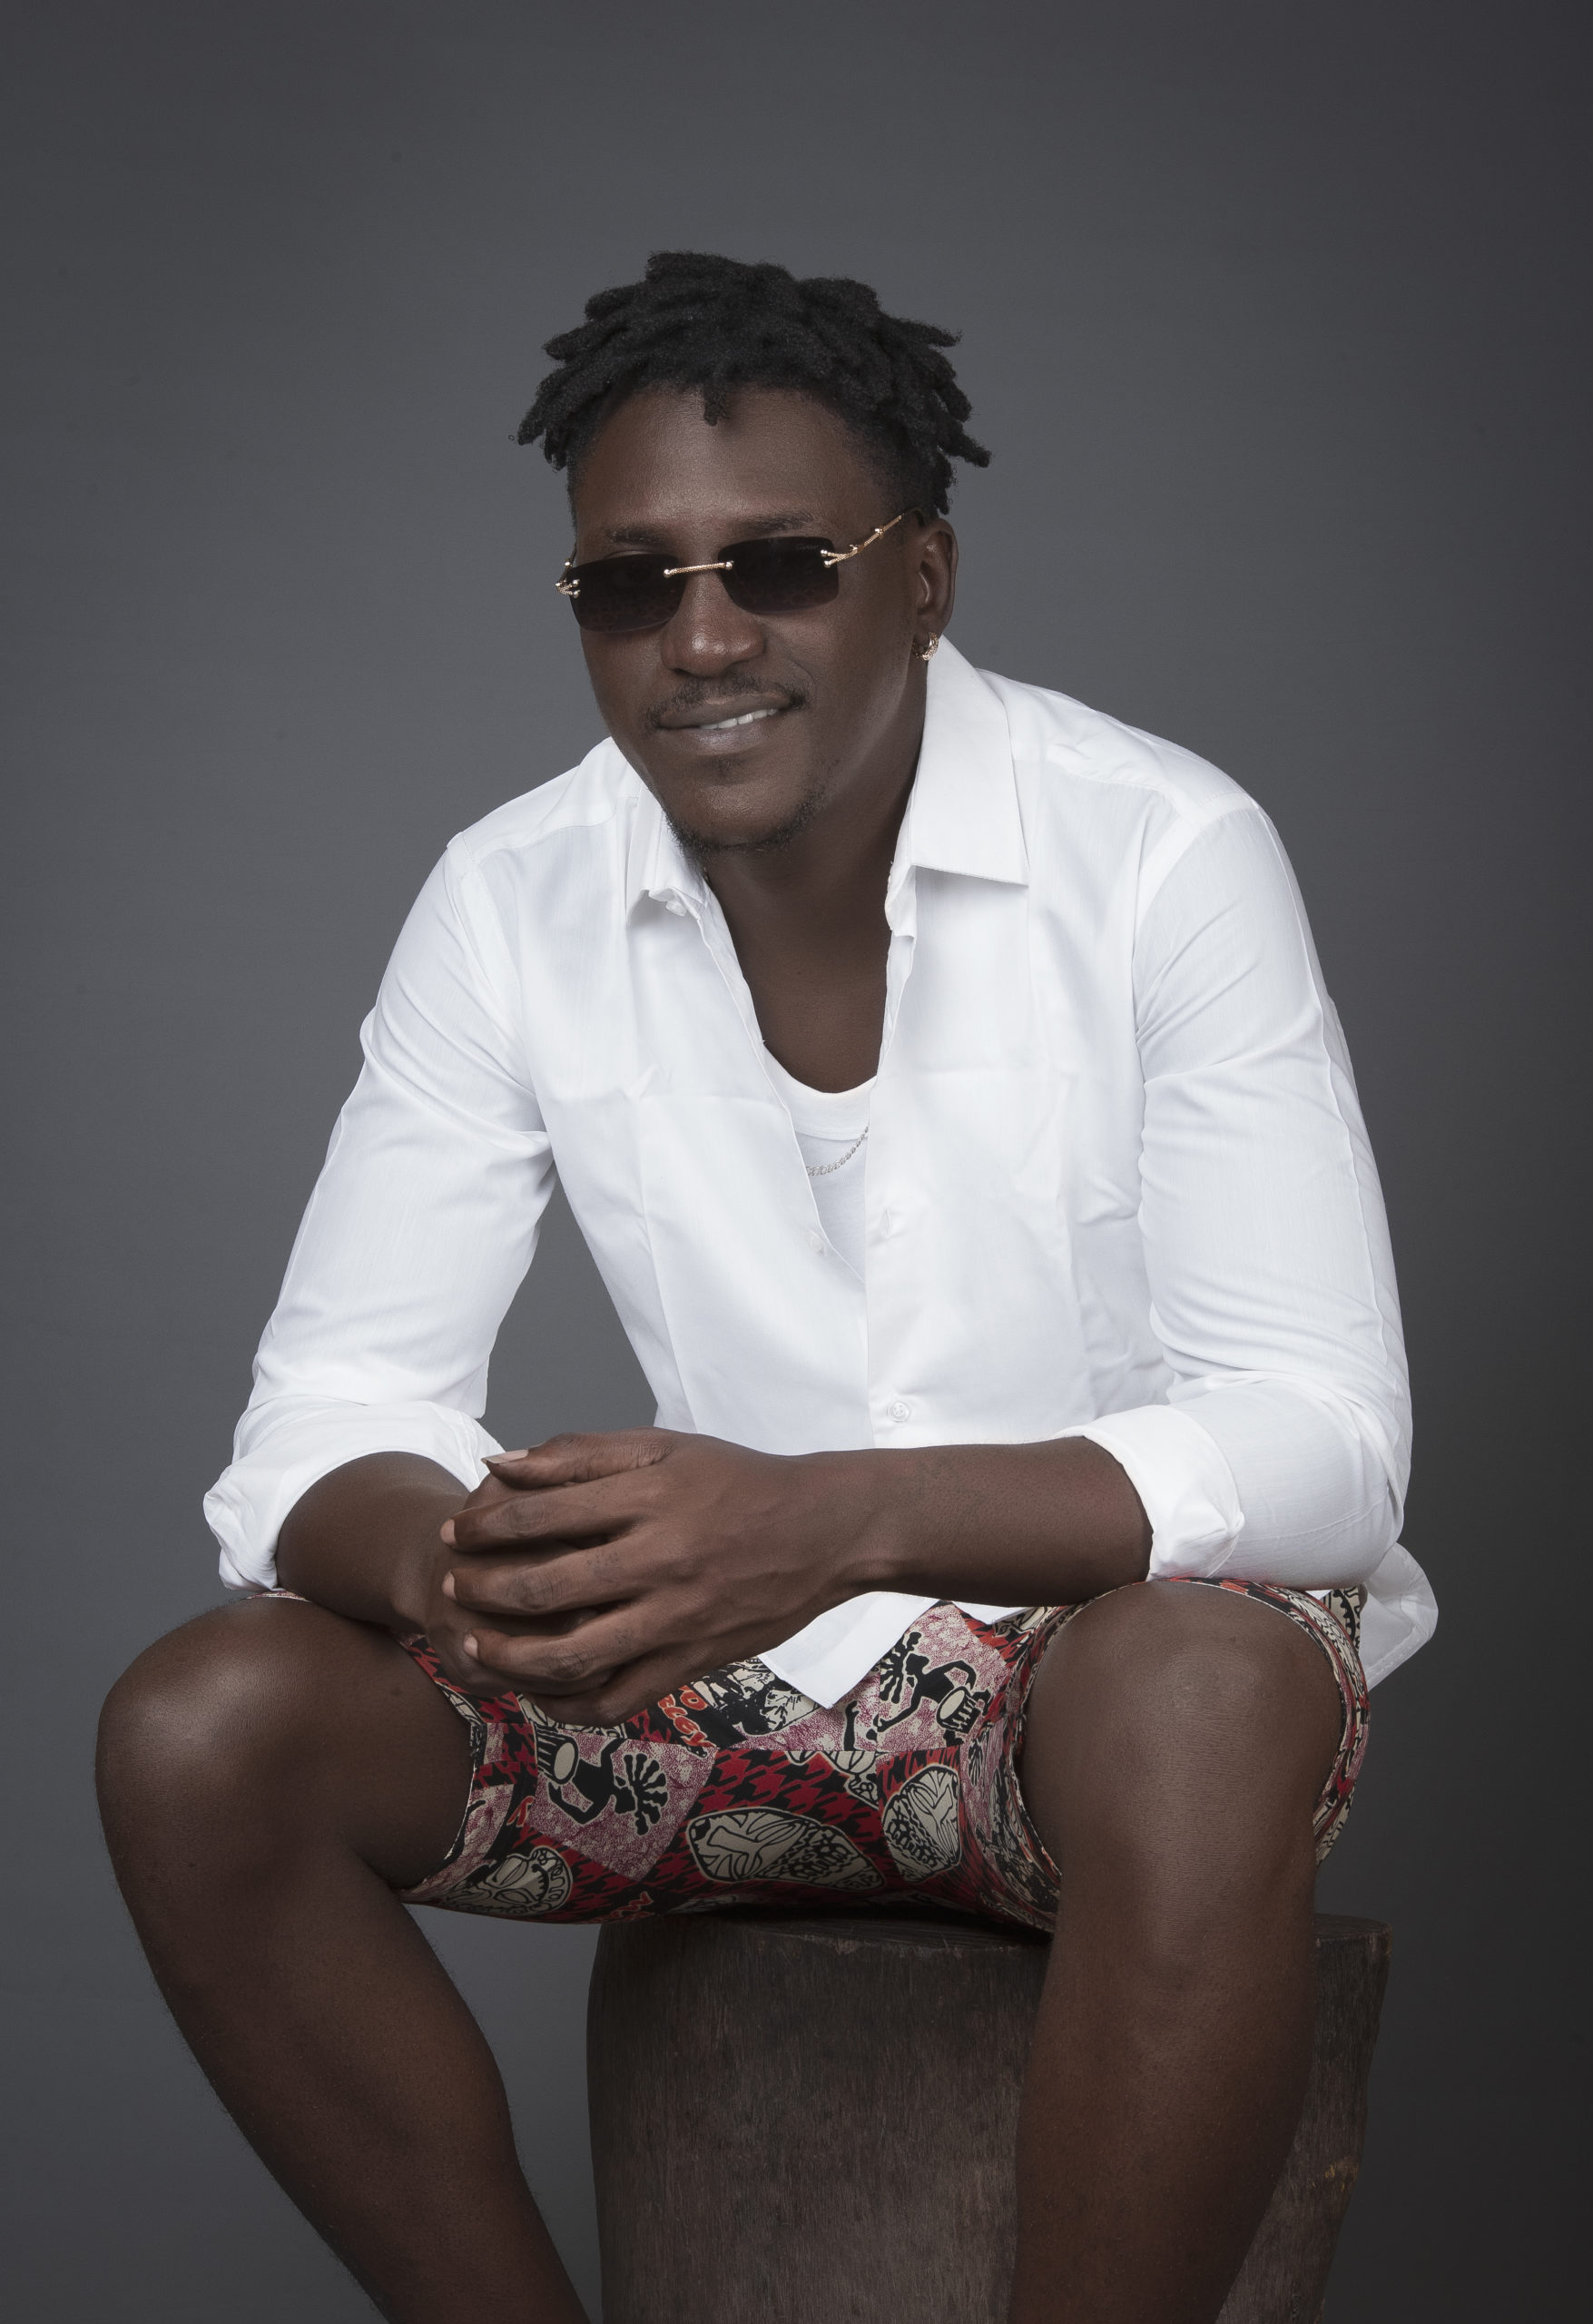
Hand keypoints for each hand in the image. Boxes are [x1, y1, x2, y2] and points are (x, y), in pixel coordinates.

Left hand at [439, 1430, 873, 1721]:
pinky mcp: (693, 1662)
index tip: (455, 1532)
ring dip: (510, 1655)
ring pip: (572, 1655)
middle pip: (544, 1587)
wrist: (825, 1532)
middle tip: (451, 1587)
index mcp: (650, 1497)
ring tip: (477, 1644)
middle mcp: (661, 1559)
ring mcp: (677, 1618)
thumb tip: (498, 1466)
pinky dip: (568, 1704)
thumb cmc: (737, 1480)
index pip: (540, 1515)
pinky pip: (617, 1698)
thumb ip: (580, 1454)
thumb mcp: (664, 1447)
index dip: (484, 1526)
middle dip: (481, 1590)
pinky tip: (537, 1691)